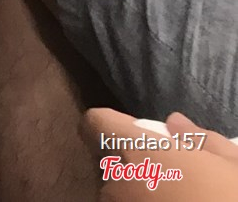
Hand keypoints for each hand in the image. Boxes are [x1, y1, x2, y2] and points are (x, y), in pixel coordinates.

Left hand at [82, 109, 237, 199]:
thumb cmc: (232, 198)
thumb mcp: (233, 165)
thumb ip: (199, 139)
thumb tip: (174, 123)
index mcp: (138, 153)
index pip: (94, 124)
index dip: (111, 126)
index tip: (134, 136)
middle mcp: (116, 182)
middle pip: (107, 161)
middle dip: (130, 164)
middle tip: (168, 177)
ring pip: (114, 192)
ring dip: (134, 193)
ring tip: (173, 200)